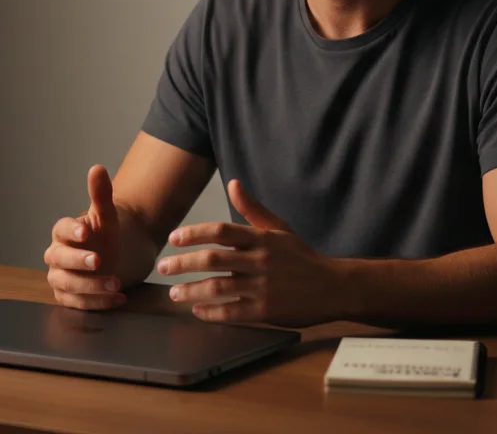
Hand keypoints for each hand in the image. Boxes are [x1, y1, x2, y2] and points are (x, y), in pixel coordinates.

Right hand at [43, 165, 126, 309]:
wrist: (122, 255)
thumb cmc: (108, 234)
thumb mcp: (108, 215)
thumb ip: (101, 194)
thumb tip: (97, 168)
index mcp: (64, 232)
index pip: (60, 230)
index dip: (71, 231)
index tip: (86, 232)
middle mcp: (57, 255)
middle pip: (59, 259)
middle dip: (78, 261)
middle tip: (99, 260)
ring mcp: (62, 278)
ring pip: (67, 285)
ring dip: (90, 286)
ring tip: (116, 283)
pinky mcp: (71, 298)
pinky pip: (78, 304)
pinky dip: (98, 303)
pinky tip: (119, 298)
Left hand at [156, 179, 340, 326]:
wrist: (333, 287)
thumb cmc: (302, 257)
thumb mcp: (279, 229)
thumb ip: (252, 209)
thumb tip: (233, 183)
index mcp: (261, 238)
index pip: (221, 231)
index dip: (194, 233)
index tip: (173, 238)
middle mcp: (260, 260)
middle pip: (213, 259)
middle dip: (183, 263)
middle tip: (163, 267)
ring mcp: (263, 287)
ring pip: (218, 287)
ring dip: (191, 290)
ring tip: (174, 293)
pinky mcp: (266, 311)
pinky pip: (232, 312)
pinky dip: (211, 312)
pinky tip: (197, 311)